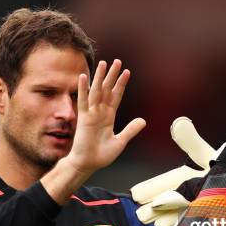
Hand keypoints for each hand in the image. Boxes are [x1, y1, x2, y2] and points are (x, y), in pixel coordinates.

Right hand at [64, 59, 145, 174]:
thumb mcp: (120, 141)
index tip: (126, 72)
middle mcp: (100, 112)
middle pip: (107, 90)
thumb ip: (130, 130)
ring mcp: (91, 114)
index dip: (121, 84)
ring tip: (103, 64)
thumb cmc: (101, 155)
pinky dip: (83, 89)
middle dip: (112, 76)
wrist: (88, 164)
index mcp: (109, 116)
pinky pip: (83, 101)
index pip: (116, 96)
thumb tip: (143, 121)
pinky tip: (83, 77)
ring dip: (100, 78)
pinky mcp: (83, 118)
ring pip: (96, 92)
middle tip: (117, 61)